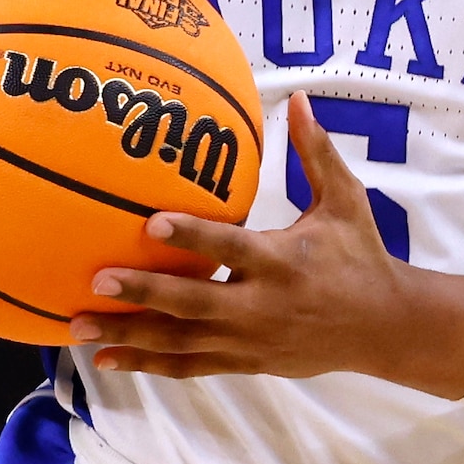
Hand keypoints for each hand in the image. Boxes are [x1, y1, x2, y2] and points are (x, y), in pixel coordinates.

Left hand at [71, 103, 463, 392]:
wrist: (382, 326)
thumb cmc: (360, 255)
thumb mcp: (345, 201)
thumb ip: (315, 153)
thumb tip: (296, 97)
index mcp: (283, 261)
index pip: (231, 246)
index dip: (192, 235)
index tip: (150, 221)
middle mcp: (262, 305)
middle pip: (194, 301)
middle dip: (144, 291)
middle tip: (97, 278)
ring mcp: (250, 340)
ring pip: (181, 342)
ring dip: (129, 335)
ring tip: (80, 327)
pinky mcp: (245, 362)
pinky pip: (188, 366)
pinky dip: (147, 364)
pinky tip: (106, 359)